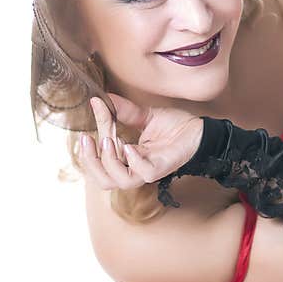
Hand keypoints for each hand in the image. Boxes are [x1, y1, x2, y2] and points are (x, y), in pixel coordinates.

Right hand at [79, 93, 203, 190]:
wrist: (199, 129)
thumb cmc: (174, 126)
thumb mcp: (143, 116)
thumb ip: (121, 111)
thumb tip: (98, 100)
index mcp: (127, 160)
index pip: (101, 162)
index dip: (89, 150)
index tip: (83, 132)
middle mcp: (136, 169)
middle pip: (104, 181)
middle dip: (91, 163)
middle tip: (88, 141)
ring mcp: (149, 170)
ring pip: (120, 181)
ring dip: (109, 162)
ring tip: (107, 141)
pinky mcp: (163, 167)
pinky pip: (143, 173)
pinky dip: (133, 161)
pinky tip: (129, 147)